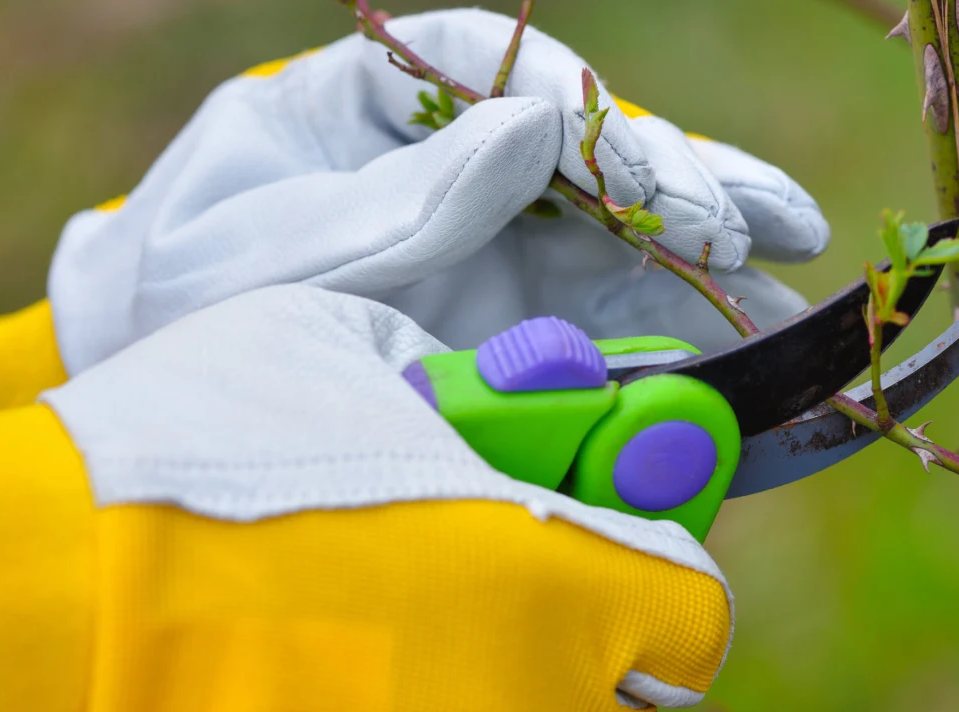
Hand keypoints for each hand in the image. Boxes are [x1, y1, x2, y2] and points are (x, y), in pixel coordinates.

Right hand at [0, 285, 732, 711]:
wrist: (44, 630)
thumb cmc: (198, 469)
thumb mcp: (344, 357)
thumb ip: (455, 387)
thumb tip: (490, 400)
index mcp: (564, 591)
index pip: (696, 616)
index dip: (656, 574)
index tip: (602, 545)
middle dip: (584, 658)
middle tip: (490, 599)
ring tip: (397, 664)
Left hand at [48, 8, 828, 373]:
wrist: (160, 398)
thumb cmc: (180, 307)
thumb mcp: (257, 255)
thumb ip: (391, 203)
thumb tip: (534, 127)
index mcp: (370, 104)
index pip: (494, 66)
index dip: (587, 112)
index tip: (646, 173)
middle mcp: (451, 165)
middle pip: (588, 153)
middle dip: (685, 189)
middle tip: (770, 230)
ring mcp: (490, 246)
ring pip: (621, 243)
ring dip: (712, 273)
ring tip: (798, 304)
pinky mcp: (512, 325)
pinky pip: (607, 328)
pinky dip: (676, 350)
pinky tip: (751, 365)